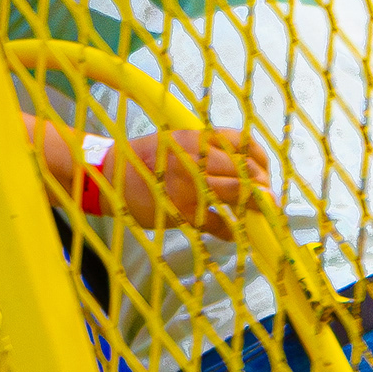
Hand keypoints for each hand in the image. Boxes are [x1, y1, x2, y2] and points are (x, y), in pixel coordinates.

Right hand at [96, 128, 276, 229]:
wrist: (107, 175)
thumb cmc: (143, 158)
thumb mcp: (175, 140)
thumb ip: (206, 147)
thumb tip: (239, 162)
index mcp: (194, 138)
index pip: (242, 143)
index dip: (261, 159)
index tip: (264, 171)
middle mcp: (193, 159)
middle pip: (243, 170)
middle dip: (261, 186)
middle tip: (266, 198)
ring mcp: (187, 186)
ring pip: (234, 193)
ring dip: (253, 205)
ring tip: (258, 213)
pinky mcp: (180, 211)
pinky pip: (214, 223)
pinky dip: (229, 230)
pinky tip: (233, 233)